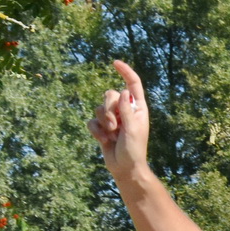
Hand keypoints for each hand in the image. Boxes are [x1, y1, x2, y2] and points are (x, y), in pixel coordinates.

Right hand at [88, 59, 149, 178]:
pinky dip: (97, 131)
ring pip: (99, 107)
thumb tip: (124, 91)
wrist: (125, 168)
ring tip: (112, 136)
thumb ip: (127, 110)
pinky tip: (104, 141)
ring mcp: (112, 118)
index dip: (125, 72)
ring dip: (104, 123)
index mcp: (137, 108)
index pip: (132, 85)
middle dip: (109, 109)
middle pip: (109, 94)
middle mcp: (124, 110)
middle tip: (116, 126)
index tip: (115, 63)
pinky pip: (92, 121)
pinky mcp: (101, 127)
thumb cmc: (134, 150)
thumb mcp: (133, 129)